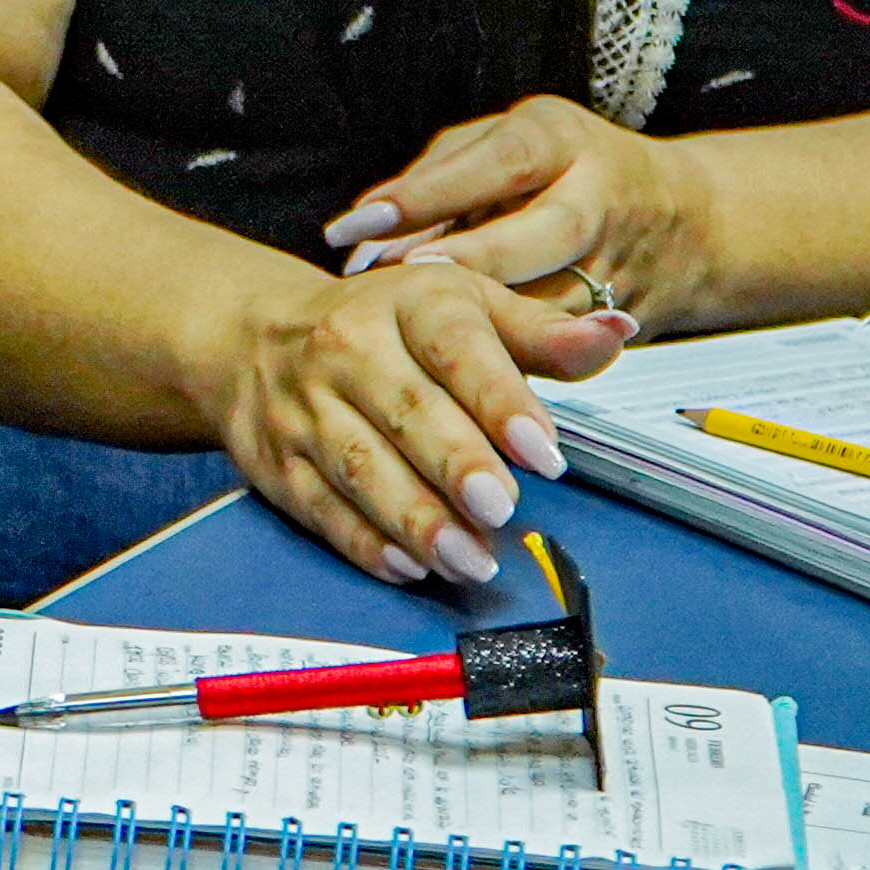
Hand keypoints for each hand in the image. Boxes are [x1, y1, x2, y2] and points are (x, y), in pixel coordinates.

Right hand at [202, 251, 627, 588]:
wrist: (255, 335)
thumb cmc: (383, 325)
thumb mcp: (464, 307)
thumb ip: (541, 334)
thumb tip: (614, 336)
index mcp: (408, 303)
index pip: (455, 348)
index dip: (500, 401)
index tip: (543, 451)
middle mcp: (348, 349)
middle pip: (405, 411)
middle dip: (454, 465)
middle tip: (500, 508)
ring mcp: (305, 408)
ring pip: (360, 467)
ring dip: (415, 519)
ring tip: (468, 558)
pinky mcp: (278, 461)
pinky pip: (320, 506)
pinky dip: (363, 542)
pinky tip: (408, 565)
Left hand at [323, 95, 723, 329]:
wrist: (688, 220)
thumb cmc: (567, 170)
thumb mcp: (507, 143)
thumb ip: (436, 176)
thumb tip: (363, 225)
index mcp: (560, 141)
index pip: (498, 162)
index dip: (431, 195)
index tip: (363, 225)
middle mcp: (596, 199)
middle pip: (543, 234)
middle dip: (469, 262)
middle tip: (393, 284)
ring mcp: (617, 264)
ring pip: (553, 303)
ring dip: (483, 324)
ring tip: (412, 336)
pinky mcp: (620, 322)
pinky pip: (560, 346)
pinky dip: (508, 358)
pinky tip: (455, 372)